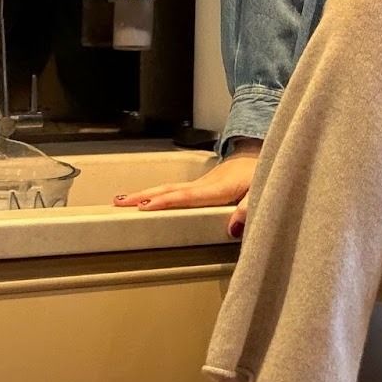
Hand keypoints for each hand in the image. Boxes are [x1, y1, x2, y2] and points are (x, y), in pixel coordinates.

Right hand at [113, 152, 258, 239]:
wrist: (261, 153)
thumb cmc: (262, 174)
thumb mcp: (262, 190)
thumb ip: (248, 208)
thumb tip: (232, 228)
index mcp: (218, 188)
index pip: (187, 197)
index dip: (165, 202)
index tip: (144, 207)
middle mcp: (204, 185)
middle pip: (170, 190)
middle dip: (143, 196)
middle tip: (119, 204)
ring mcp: (201, 184)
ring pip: (168, 189)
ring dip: (145, 194)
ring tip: (120, 201)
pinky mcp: (201, 186)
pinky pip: (175, 191)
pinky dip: (156, 193)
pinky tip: (146, 198)